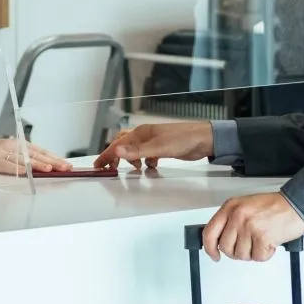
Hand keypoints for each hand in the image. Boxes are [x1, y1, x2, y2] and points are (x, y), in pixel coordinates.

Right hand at [0, 126, 70, 174]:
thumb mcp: (5, 151)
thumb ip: (19, 157)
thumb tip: (37, 166)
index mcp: (16, 144)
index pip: (40, 151)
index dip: (54, 157)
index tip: (66, 163)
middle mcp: (12, 147)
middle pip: (36, 154)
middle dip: (53, 161)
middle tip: (67, 167)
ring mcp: (2, 153)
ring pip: (24, 159)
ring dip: (39, 164)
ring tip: (52, 169)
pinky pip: (7, 165)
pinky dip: (17, 168)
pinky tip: (26, 172)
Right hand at [93, 122, 212, 170]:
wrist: (204, 139)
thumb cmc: (184, 139)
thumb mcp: (159, 147)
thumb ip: (137, 150)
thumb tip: (116, 150)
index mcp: (142, 133)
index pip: (119, 144)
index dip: (107, 155)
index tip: (98, 165)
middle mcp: (146, 135)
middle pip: (124, 145)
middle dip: (116, 157)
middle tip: (109, 169)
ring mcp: (155, 141)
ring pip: (136, 150)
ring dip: (132, 160)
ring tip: (134, 170)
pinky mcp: (163, 147)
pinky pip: (148, 154)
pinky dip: (145, 161)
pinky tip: (150, 167)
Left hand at [203, 192, 303, 262]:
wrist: (295, 205)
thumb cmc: (274, 206)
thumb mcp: (246, 206)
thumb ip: (231, 220)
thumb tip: (220, 239)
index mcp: (231, 207)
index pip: (210, 232)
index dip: (209, 248)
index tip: (214, 254)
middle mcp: (238, 216)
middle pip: (226, 247)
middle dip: (236, 251)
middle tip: (248, 246)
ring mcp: (249, 227)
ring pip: (241, 255)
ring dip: (252, 252)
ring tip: (261, 240)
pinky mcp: (262, 238)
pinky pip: (257, 257)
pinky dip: (265, 254)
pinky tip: (270, 242)